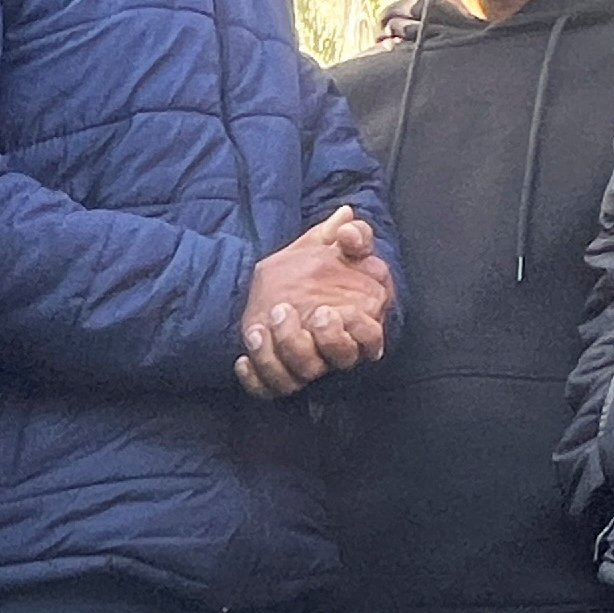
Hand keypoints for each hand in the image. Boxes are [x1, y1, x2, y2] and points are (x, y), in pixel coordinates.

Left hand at [235, 209, 391, 398]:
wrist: (270, 281)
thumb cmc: (312, 266)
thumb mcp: (328, 244)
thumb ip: (347, 233)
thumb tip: (347, 221)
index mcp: (355, 320)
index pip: (371, 340)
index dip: (357, 332)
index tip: (331, 309)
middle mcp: (332, 349)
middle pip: (337, 362)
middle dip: (314, 340)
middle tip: (285, 310)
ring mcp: (305, 365)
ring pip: (299, 379)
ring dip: (277, 356)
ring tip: (257, 328)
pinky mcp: (276, 375)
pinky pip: (268, 391)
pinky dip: (254, 379)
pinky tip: (241, 359)